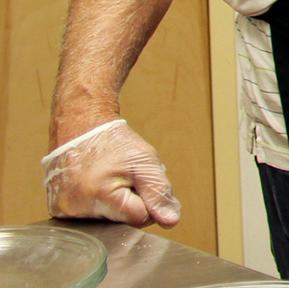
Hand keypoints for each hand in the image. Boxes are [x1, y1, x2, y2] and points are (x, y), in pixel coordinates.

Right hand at [44, 119, 180, 227]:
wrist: (79, 128)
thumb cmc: (113, 142)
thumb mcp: (145, 161)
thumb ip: (159, 192)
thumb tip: (170, 221)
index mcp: (100, 197)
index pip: (140, 219)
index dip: (148, 201)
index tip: (138, 182)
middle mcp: (76, 210)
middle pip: (122, 222)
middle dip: (130, 202)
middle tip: (122, 178)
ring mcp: (63, 212)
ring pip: (107, 221)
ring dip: (114, 204)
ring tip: (106, 180)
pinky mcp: (57, 211)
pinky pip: (89, 217)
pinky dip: (97, 205)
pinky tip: (94, 186)